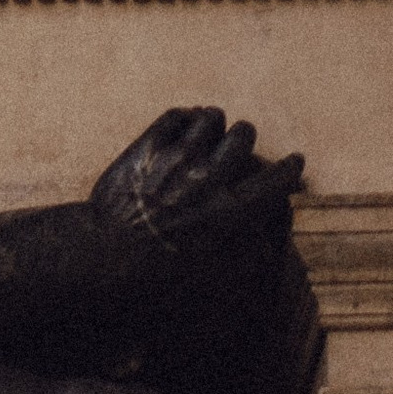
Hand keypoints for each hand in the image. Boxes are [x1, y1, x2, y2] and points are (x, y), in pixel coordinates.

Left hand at [90, 107, 300, 255]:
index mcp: (227, 211)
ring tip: (206, 134)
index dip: (289, 169)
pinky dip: (182, 118)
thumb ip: (241, 260)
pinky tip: (180, 127)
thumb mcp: (203, 277)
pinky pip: (175, 115)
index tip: (294, 162)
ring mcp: (175, 159)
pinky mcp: (146, 148)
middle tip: (237, 146)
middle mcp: (207, 178)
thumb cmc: (150, 276)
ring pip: (211, 117)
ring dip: (213, 124)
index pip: (274, 180)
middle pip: (243, 134)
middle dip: (244, 139)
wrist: (98, 259)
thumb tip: (268, 251)